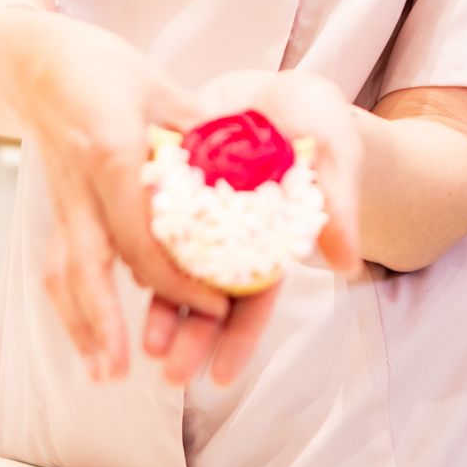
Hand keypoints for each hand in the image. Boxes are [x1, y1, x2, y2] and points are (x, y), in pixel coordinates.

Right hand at [23, 17, 234, 383]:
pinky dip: (70, 308)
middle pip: (88, 265)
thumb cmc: (101, 68)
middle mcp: (80, 186)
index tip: (218, 304)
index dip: (178, 278)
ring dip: (82, 327)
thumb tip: (249, 171)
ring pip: (63, 273)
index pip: (142, 233)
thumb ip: (199, 131)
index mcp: (111, 153)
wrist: (34, 62)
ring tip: (106, 373)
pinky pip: (56, 266)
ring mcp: (61, 202)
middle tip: (130, 370)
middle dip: (108, 321)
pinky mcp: (56, 210)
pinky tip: (87, 342)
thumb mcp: (160, 86)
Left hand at [141, 66, 366, 388]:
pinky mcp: (174, 181)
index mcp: (272, 244)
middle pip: (210, 295)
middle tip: (169, 369)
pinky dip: (138, 246)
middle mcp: (232, 237)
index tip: (221, 377)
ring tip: (143, 339)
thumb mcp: (337, 161)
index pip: (256, 300)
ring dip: (160, 304)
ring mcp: (200, 212)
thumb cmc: (321, 127)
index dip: (240, 339)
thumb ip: (338, 209)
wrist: (280, 88)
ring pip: (175, 266)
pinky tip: (119, 269)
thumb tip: (347, 264)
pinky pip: (151, 218)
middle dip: (191, 336)